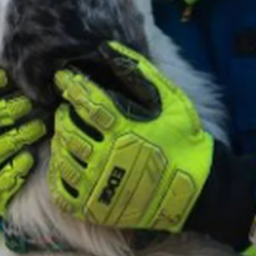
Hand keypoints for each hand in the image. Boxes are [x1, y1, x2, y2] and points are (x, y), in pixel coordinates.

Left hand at [47, 42, 213, 232]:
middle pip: (69, 129)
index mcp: (125, 128)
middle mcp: (109, 156)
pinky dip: (58, 174)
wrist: (197, 189)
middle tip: (68, 108)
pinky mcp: (98, 208)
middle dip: (64, 113)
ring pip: (63, 157)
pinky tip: (65, 162)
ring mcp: (101, 185)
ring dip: (60, 140)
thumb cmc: (183, 139)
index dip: (71, 86)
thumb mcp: (169, 99)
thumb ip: (137, 71)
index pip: (87, 101)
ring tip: (67, 132)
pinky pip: (63, 191)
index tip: (63, 78)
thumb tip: (106, 47)